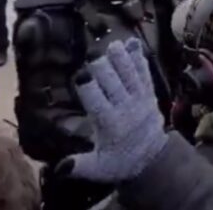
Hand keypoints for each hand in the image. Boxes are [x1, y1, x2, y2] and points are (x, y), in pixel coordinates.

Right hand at [59, 39, 167, 183]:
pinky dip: (139, 58)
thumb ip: (79, 166)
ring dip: (122, 59)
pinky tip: (133, 42)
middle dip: (103, 68)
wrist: (154, 158)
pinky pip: (145, 73)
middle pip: (113, 82)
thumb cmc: (120, 161)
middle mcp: (125, 107)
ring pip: (130, 74)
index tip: (80, 75)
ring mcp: (140, 98)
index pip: (96, 101)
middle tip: (93, 55)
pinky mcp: (150, 93)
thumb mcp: (98, 168)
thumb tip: (58, 168)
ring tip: (114, 44)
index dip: (88, 87)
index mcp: (109, 123)